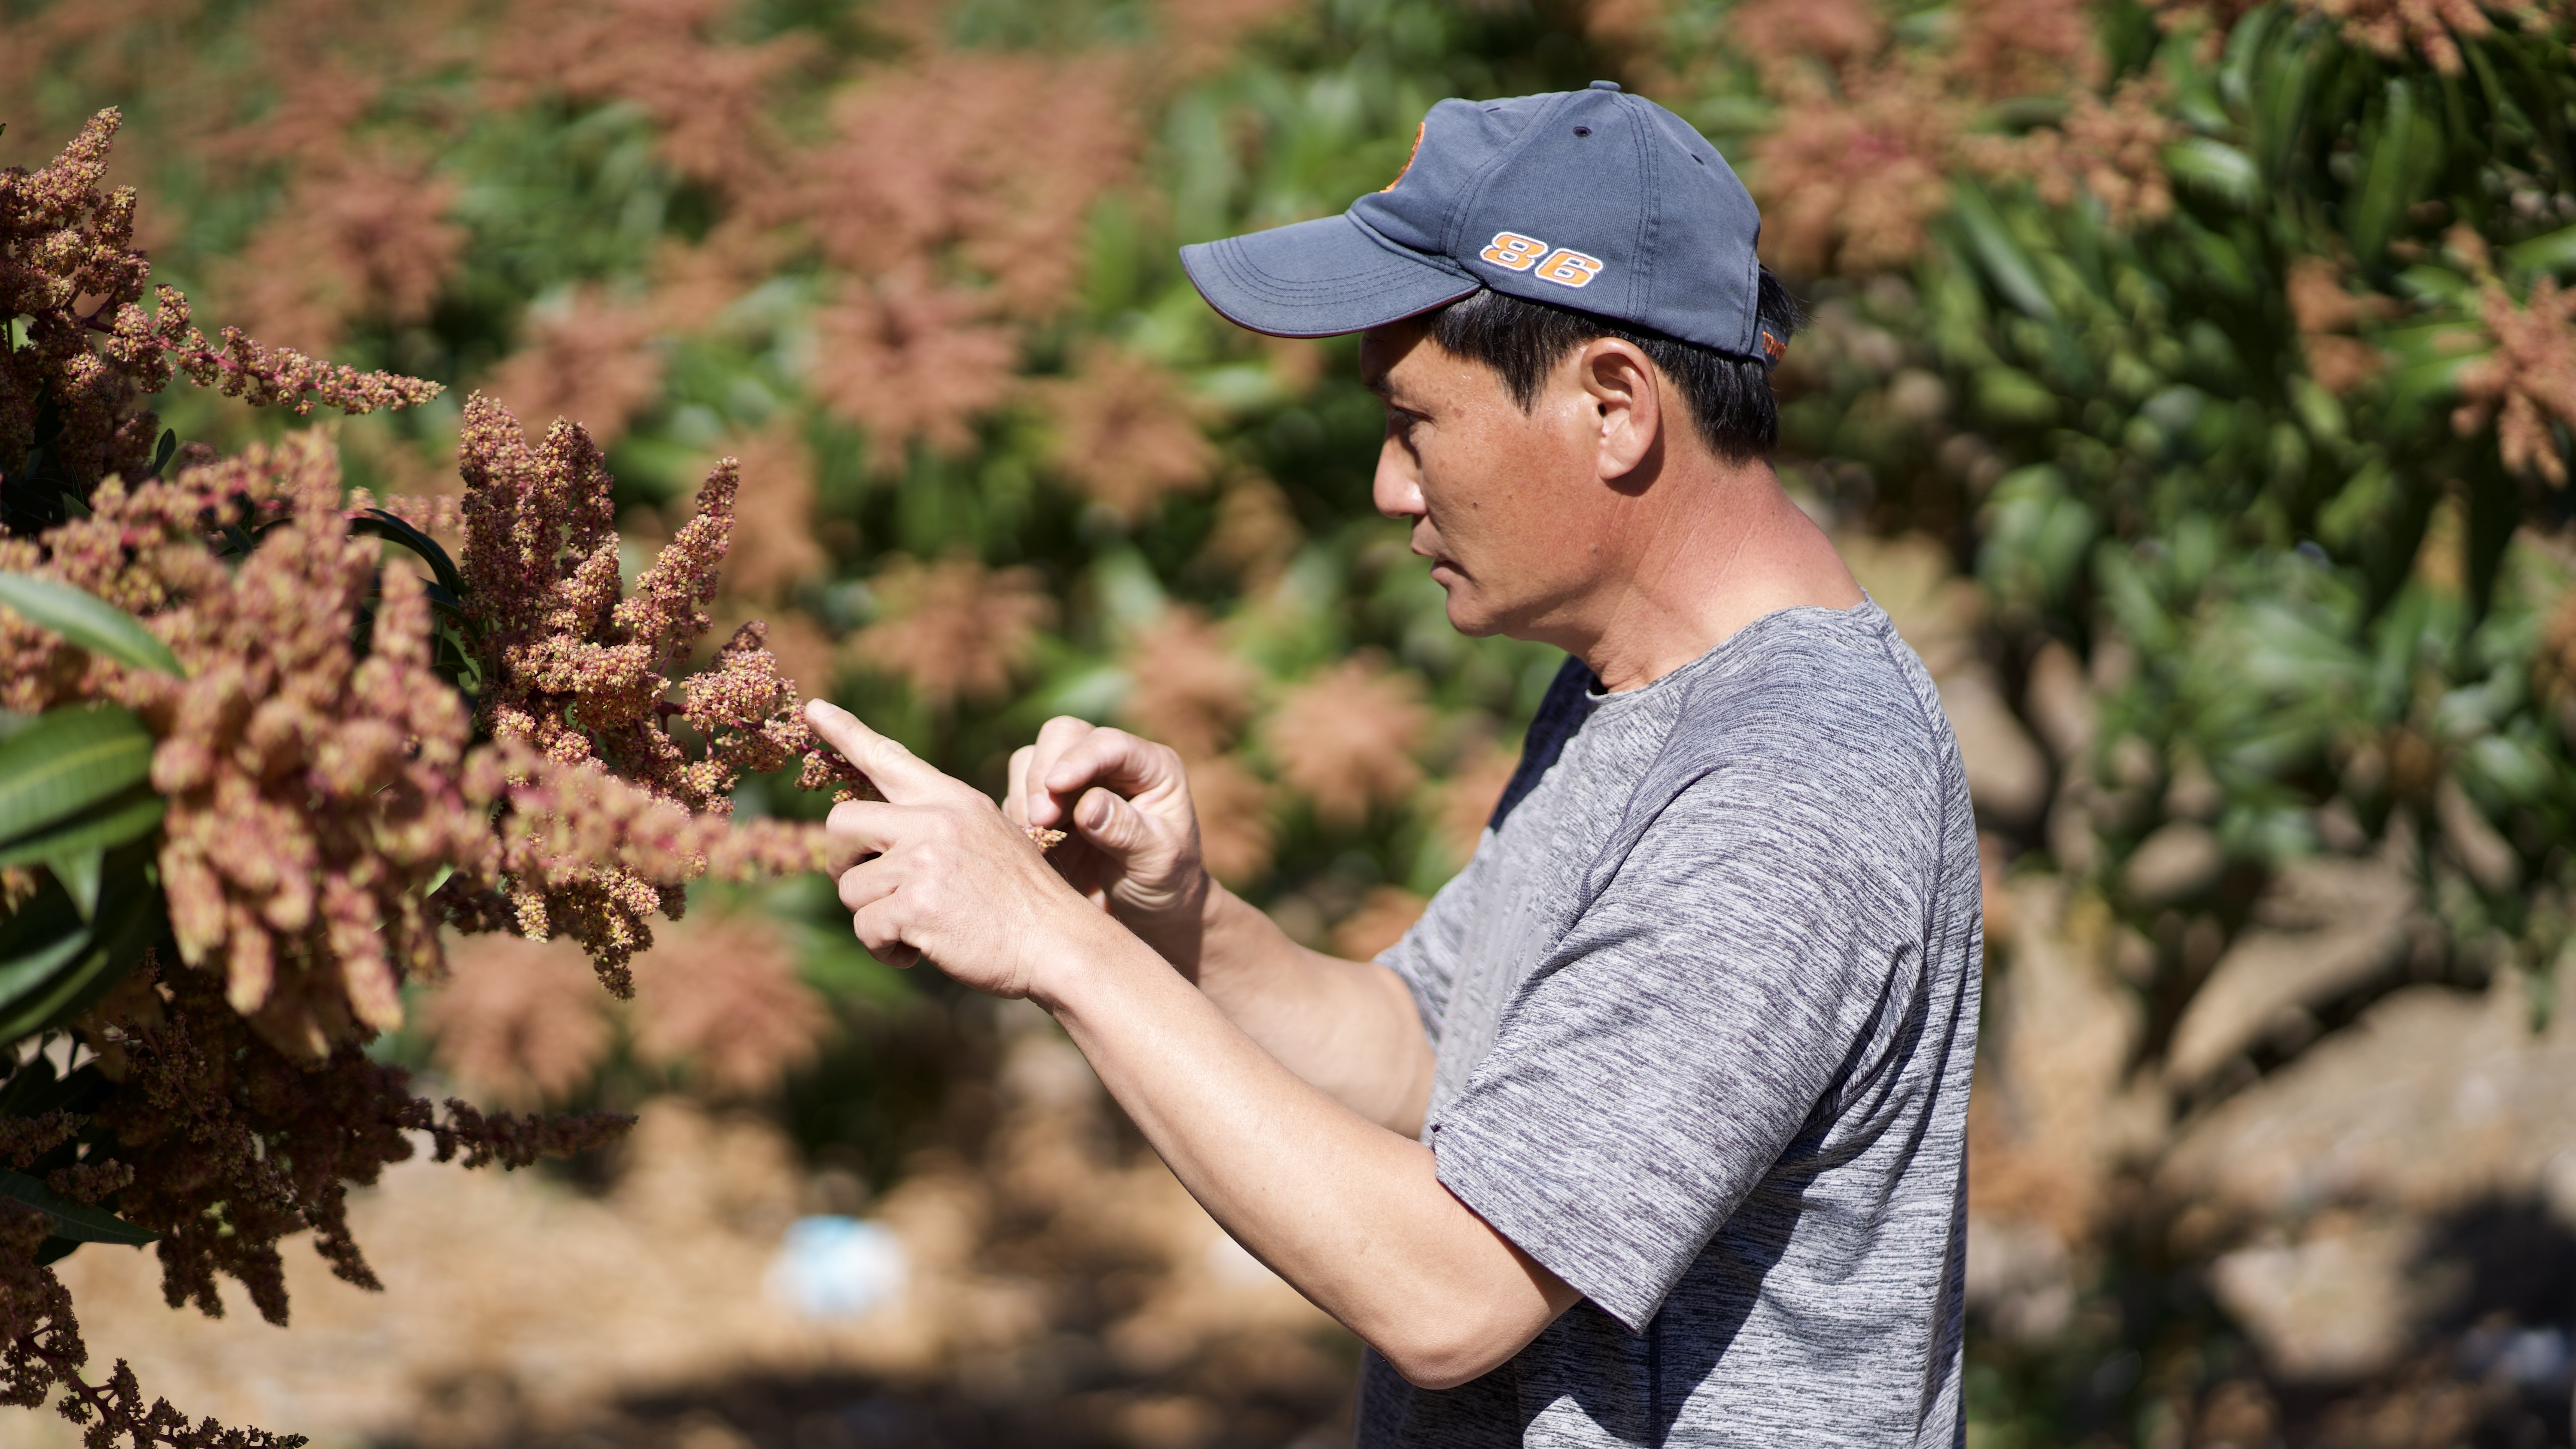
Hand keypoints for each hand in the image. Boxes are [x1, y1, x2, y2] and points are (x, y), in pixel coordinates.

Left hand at [807, 700, 1099, 999]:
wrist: (1058, 944)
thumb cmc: (1022, 902)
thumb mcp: (989, 839)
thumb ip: (937, 828)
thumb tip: (877, 838)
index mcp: (953, 800)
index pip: (889, 757)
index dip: (846, 732)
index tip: (814, 708)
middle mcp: (935, 821)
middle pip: (841, 823)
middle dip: (842, 862)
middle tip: (868, 887)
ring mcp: (924, 861)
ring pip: (850, 888)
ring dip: (873, 917)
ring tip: (917, 928)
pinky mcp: (915, 905)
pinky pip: (866, 929)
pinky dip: (886, 949)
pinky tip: (919, 950)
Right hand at [1003, 718, 1211, 971]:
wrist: (1148, 912)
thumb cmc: (1166, 882)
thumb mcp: (1158, 860)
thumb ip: (1126, 830)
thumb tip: (1087, 805)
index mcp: (1150, 767)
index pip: (1110, 743)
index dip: (1080, 758)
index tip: (1055, 786)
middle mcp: (1110, 763)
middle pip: (1062, 734)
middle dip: (1044, 773)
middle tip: (1041, 820)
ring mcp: (1076, 781)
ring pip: (1030, 759)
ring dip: (1027, 797)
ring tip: (1039, 838)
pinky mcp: (1049, 804)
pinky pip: (1016, 794)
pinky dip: (1017, 817)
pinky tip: (1034, 846)